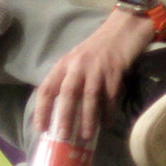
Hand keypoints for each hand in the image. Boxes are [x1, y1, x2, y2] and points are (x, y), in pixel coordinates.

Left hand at [33, 9, 154, 140]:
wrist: (124, 29)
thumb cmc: (99, 47)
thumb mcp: (78, 60)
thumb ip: (69, 78)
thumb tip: (63, 110)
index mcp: (64, 64)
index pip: (47, 88)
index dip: (42, 110)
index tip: (42, 129)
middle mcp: (78, 65)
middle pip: (68, 94)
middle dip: (65, 116)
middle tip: (64, 136)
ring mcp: (98, 67)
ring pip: (90, 96)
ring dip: (88, 118)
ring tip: (87, 135)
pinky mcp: (115, 70)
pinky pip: (110, 95)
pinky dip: (108, 110)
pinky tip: (108, 122)